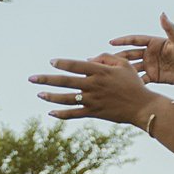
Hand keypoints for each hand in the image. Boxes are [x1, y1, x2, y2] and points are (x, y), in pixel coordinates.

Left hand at [32, 55, 163, 126]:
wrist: (142, 106)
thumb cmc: (133, 83)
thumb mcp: (123, 65)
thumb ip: (105, 58)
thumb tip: (88, 59)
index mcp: (100, 71)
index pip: (76, 65)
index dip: (62, 63)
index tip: (52, 62)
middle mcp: (93, 85)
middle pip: (65, 81)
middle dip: (46, 79)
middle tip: (31, 78)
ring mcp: (92, 100)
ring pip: (67, 99)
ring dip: (51, 97)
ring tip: (39, 94)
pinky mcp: (94, 113)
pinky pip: (74, 114)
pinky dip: (62, 114)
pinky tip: (51, 113)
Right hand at [109, 15, 173, 88]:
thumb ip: (169, 28)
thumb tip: (162, 14)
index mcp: (154, 43)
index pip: (135, 40)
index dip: (123, 41)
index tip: (111, 42)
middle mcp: (150, 53)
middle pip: (129, 54)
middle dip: (116, 56)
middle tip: (103, 59)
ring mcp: (150, 65)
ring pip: (131, 66)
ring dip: (121, 69)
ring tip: (108, 72)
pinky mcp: (152, 76)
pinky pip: (139, 79)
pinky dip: (132, 81)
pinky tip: (123, 84)